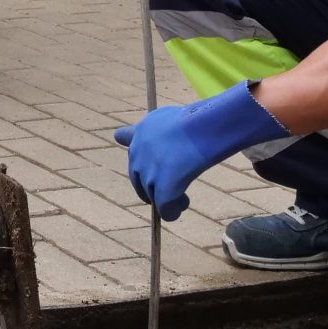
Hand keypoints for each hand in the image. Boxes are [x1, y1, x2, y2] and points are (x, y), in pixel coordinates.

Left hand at [113, 82, 288, 220]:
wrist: (204, 127)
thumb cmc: (198, 119)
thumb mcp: (172, 116)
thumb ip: (160, 127)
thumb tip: (146, 133)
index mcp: (141, 130)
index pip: (123, 137)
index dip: (134, 147)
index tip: (139, 152)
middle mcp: (137, 151)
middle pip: (138, 177)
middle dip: (153, 185)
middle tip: (173, 187)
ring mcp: (148, 172)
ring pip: (151, 195)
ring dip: (166, 200)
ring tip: (183, 198)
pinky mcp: (162, 189)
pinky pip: (164, 209)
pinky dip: (171, 212)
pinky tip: (180, 208)